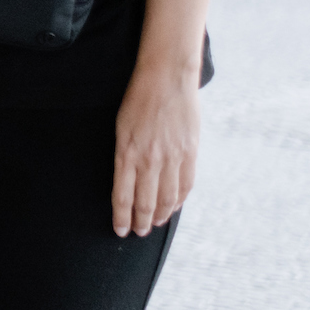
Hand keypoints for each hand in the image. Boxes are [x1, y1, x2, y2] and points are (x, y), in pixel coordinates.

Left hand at [112, 64, 199, 235]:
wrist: (166, 77)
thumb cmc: (138, 98)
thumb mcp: (122, 126)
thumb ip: (125, 154)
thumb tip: (128, 179)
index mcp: (126, 152)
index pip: (122, 196)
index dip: (121, 217)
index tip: (119, 229)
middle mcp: (148, 159)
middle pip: (144, 203)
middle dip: (140, 222)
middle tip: (138, 232)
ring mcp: (171, 157)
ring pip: (166, 199)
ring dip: (160, 216)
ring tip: (154, 224)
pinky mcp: (189, 153)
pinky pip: (185, 185)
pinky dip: (178, 201)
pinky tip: (172, 208)